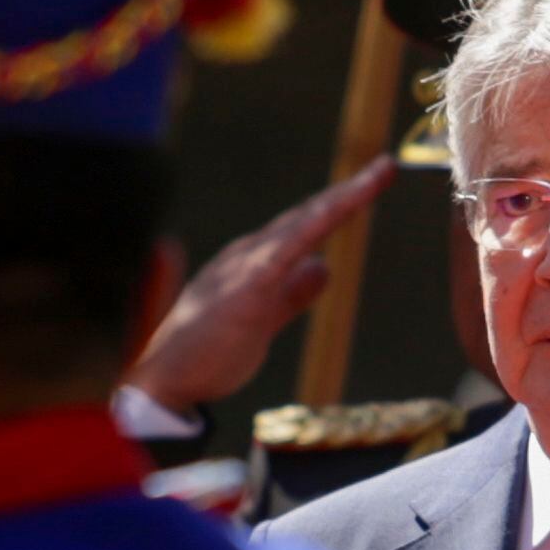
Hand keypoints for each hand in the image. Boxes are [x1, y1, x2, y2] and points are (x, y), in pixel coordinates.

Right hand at [129, 157, 393, 414]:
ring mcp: (247, 266)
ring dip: (341, 198)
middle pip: (307, 215)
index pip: (303, 227)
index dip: (337, 205)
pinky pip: (291, 246)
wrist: (164, 382)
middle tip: (386, 167)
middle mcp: (249, 254)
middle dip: (349, 191)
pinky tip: (341, 208)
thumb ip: (293, 295)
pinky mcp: (250, 286)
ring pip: (303, 222)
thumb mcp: (264, 321)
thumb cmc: (207, 355)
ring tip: (377, 176)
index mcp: (253, 263)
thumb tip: (323, 268)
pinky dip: (318, 223)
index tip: (371, 185)